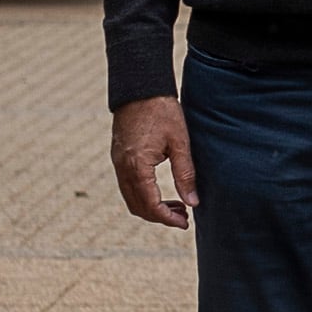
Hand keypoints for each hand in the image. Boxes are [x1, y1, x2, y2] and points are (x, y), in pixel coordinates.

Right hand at [113, 95, 194, 228]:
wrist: (139, 88)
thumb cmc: (162, 112)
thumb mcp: (179, 142)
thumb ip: (185, 174)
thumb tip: (193, 203)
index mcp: (137, 167)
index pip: (150, 205)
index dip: (167, 218)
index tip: (185, 223)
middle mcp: (122, 168)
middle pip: (138, 206)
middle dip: (160, 217)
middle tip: (184, 217)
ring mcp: (117, 163)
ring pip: (131, 198)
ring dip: (151, 207)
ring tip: (177, 206)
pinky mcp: (118, 157)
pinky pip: (127, 186)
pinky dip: (143, 195)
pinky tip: (162, 191)